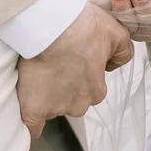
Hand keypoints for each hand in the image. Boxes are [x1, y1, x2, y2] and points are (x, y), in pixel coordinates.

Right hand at [14, 0, 130, 133]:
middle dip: (64, 86)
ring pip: (51, 106)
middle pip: (71, 101)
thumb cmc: (82, 26)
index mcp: (96, 90)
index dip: (81, 75)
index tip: (71, 60)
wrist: (50, 25)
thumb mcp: (115, 33)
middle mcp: (78, 104)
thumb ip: (121, 53)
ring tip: (37, 70)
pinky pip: (32, 125)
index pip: (91, 90)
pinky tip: (28, 108)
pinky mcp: (33, 109)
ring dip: (45, 94)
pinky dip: (30, 121)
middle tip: (54, 63)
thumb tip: (114, 64)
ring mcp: (54, 108)